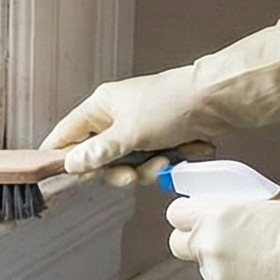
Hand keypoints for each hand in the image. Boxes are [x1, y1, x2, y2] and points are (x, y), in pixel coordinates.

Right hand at [41, 22, 279, 181]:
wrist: (216, 100)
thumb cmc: (170, 107)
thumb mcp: (131, 133)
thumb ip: (99, 152)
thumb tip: (70, 164)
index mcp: (100, 107)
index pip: (66, 135)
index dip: (62, 158)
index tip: (65, 179)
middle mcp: (114, 117)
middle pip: (97, 158)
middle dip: (116, 171)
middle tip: (130, 176)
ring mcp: (137, 129)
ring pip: (126, 164)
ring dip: (144, 170)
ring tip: (163, 162)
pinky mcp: (158, 139)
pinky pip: (148, 162)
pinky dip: (162, 165)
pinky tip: (178, 157)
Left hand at [166, 187, 279, 279]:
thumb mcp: (267, 199)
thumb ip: (235, 201)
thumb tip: (218, 202)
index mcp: (216, 215)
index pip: (176, 213)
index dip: (186, 214)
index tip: (195, 217)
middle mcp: (209, 246)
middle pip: (177, 244)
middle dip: (191, 241)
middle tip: (216, 240)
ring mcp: (215, 276)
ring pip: (205, 269)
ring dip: (221, 265)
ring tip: (255, 262)